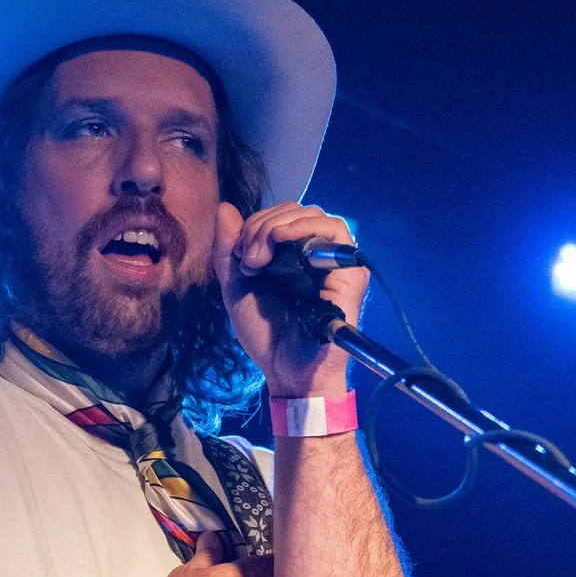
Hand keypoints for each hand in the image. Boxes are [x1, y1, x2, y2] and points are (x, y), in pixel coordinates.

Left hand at [216, 200, 367, 397]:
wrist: (286, 369)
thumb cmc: (265, 335)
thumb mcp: (236, 287)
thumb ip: (227, 250)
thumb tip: (225, 207)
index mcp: (291, 255)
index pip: (279, 216)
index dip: (256, 224)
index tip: (240, 256)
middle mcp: (314, 254)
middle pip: (294, 210)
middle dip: (262, 226)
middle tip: (248, 260)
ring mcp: (334, 261)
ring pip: (312, 214)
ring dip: (278, 226)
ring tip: (259, 259)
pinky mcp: (350, 271)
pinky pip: (336, 231)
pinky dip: (305, 227)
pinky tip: (282, 241)